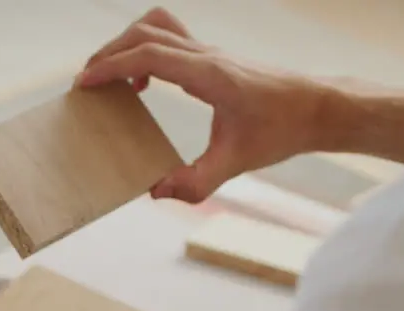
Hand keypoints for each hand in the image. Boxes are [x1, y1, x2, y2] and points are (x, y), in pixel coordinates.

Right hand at [75, 7, 329, 202]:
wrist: (318, 108)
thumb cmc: (282, 130)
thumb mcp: (237, 162)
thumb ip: (195, 182)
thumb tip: (155, 191)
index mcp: (208, 74)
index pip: (148, 55)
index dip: (111, 66)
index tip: (85, 84)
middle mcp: (206, 55)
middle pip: (144, 32)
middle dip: (109, 52)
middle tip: (89, 82)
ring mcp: (210, 52)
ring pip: (156, 26)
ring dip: (126, 44)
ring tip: (113, 77)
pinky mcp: (213, 57)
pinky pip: (169, 38)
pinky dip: (146, 50)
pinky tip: (145, 84)